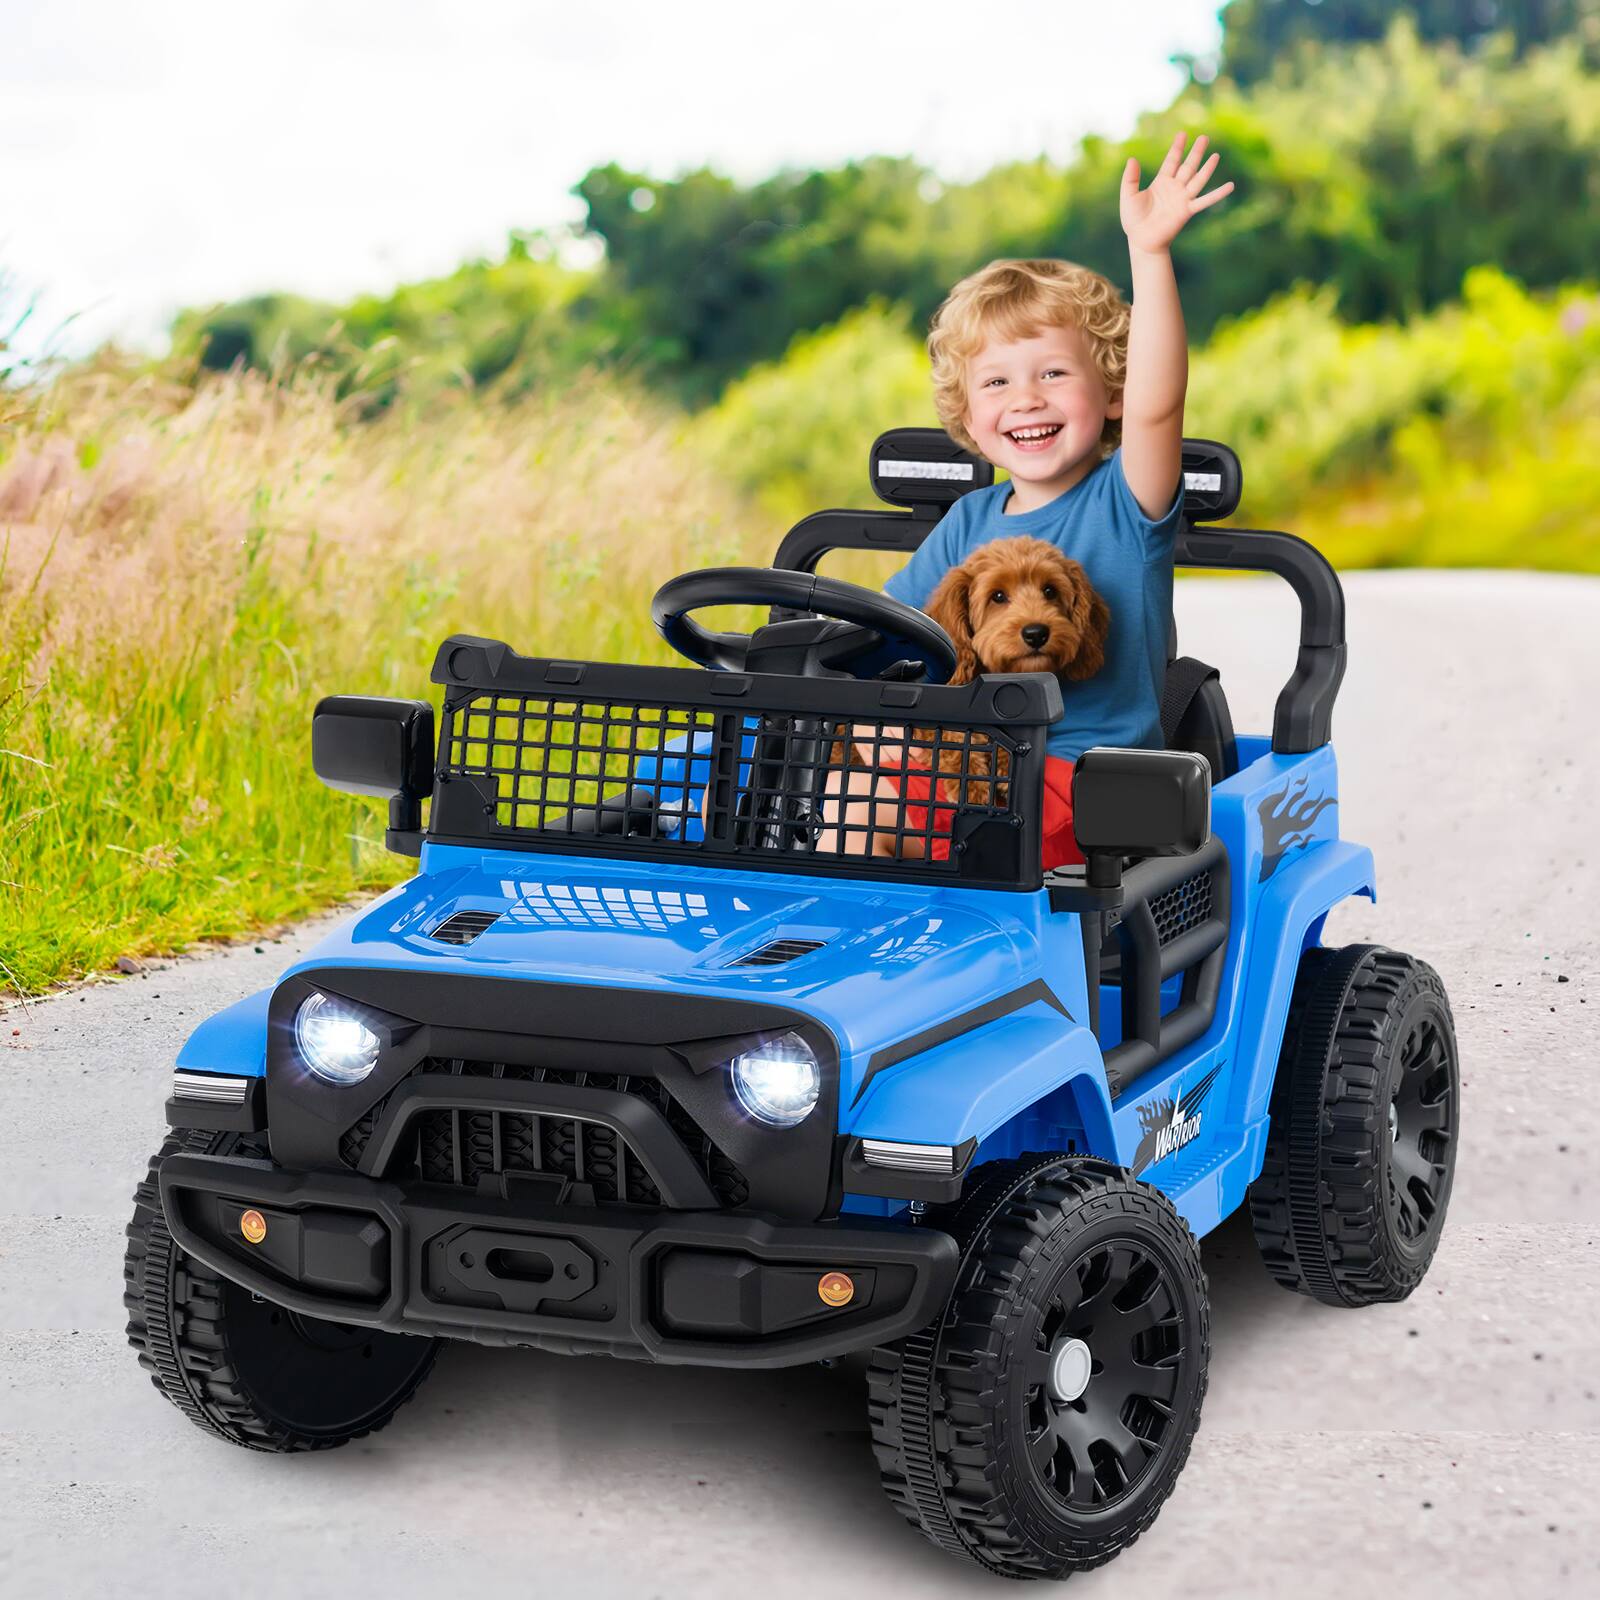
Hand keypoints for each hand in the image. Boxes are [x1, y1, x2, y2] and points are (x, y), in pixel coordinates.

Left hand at [1120, 132, 1233, 254]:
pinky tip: (1230, 186)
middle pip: (1188, 166)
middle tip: (1204, 137)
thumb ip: (1130, 178)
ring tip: (1216, 155)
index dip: (1177, 148)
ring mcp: (1182, 198)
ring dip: (1207, 168)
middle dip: (1196, 152)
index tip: (1183, 134)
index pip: (1171, 160)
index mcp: (1161, 182)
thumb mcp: (1129, 195)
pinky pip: (1205, 201)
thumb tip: (1132, 159)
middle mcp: (1174, 188)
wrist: (1141, 240)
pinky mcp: (1187, 210)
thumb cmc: (1133, 220)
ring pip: (1198, 179)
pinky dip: (1218, 194)